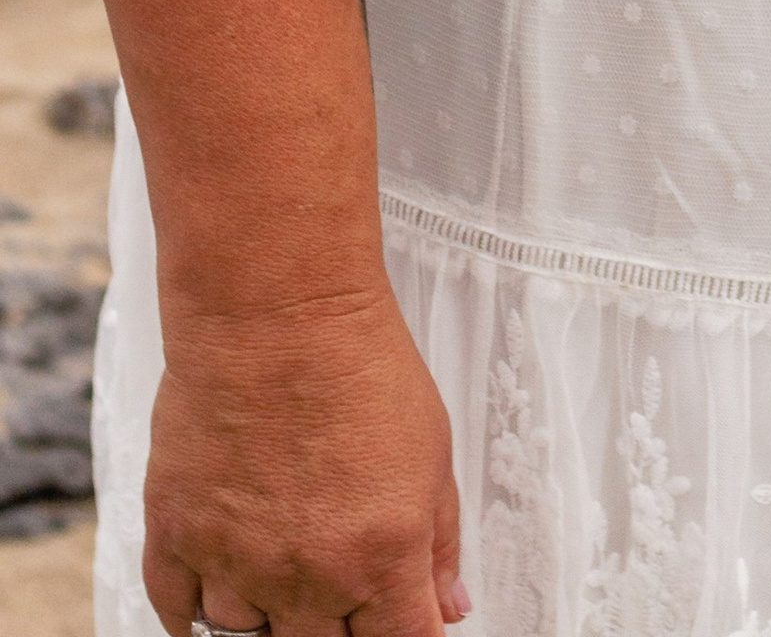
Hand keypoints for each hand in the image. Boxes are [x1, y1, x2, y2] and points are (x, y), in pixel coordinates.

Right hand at [143, 283, 465, 636]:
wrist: (273, 307)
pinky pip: (179, 616)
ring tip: (285, 569)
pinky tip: (222, 586)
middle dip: (337, 631)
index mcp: (382, 556)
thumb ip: (441, 540)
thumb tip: (451, 607)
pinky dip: (197, 614)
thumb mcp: (433, 448)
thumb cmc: (358, 362)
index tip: (401, 623)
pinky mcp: (176, 537)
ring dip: (269, 617)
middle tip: (341, 588)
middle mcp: (308, 576)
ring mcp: (235, 562)